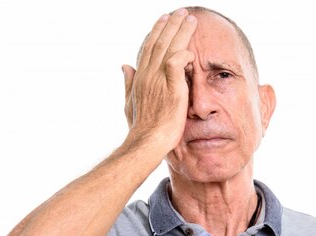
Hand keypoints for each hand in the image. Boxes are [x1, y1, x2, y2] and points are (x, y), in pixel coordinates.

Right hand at [121, 9, 196, 152]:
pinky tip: (191, 50)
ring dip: (181, 32)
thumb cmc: (141, 128)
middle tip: (180, 12)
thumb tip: (124, 66)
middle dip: (170, 25)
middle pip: (160, 43)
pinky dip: (184, 55)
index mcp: (140, 77)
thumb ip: (129, 82)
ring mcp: (159, 81)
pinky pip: (178, 64)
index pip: (149, 48)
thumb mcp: (131, 102)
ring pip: (170, 48)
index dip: (157, 32)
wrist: (147, 143)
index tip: (163, 20)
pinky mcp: (172, 89)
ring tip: (190, 19)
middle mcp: (148, 75)